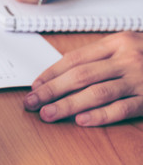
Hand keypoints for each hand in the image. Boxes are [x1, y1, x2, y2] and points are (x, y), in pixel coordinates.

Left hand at [24, 32, 142, 125]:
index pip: (73, 59)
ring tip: (48, 114)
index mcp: (116, 43)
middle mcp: (125, 58)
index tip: (35, 86)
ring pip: (95, 92)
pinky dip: (101, 115)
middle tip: (31, 102)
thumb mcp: (126, 46)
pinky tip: (82, 121)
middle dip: (51, 90)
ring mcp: (139, 78)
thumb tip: (63, 74)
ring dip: (68, 104)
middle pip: (79, 76)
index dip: (51, 74)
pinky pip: (123, 108)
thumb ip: (99, 57)